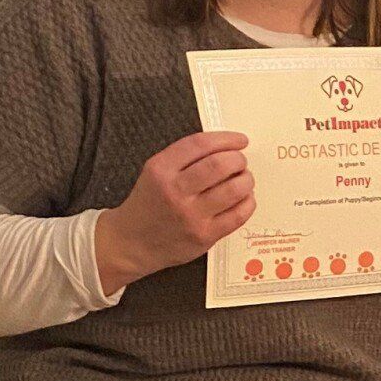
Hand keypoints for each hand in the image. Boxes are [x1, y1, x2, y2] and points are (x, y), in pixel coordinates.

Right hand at [94, 132, 252, 290]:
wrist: (132, 242)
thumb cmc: (150, 204)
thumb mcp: (156, 172)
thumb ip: (186, 158)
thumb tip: (227, 147)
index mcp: (161, 169)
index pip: (200, 144)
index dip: (226, 139)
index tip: (240, 140)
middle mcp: (175, 191)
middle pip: (220, 165)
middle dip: (238, 159)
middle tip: (240, 162)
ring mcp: (191, 215)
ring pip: (234, 189)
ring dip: (247, 180)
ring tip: (244, 179)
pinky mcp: (204, 236)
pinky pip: (238, 215)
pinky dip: (248, 202)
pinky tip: (243, 199)